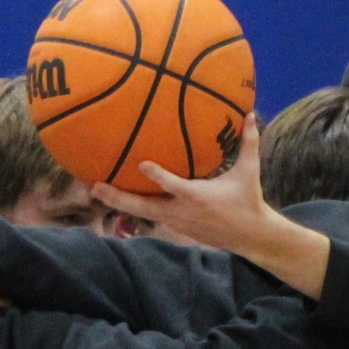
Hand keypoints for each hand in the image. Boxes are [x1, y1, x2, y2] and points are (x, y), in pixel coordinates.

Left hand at [89, 118, 331, 298]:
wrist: (250, 236)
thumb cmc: (248, 200)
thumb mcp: (249, 171)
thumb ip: (249, 142)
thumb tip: (251, 113)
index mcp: (197, 196)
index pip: (174, 185)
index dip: (157, 176)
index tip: (141, 164)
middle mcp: (182, 211)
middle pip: (145, 205)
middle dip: (119, 197)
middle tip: (96, 186)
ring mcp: (177, 222)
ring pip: (144, 213)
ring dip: (120, 202)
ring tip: (98, 190)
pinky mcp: (177, 228)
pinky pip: (151, 216)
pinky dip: (134, 207)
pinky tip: (119, 196)